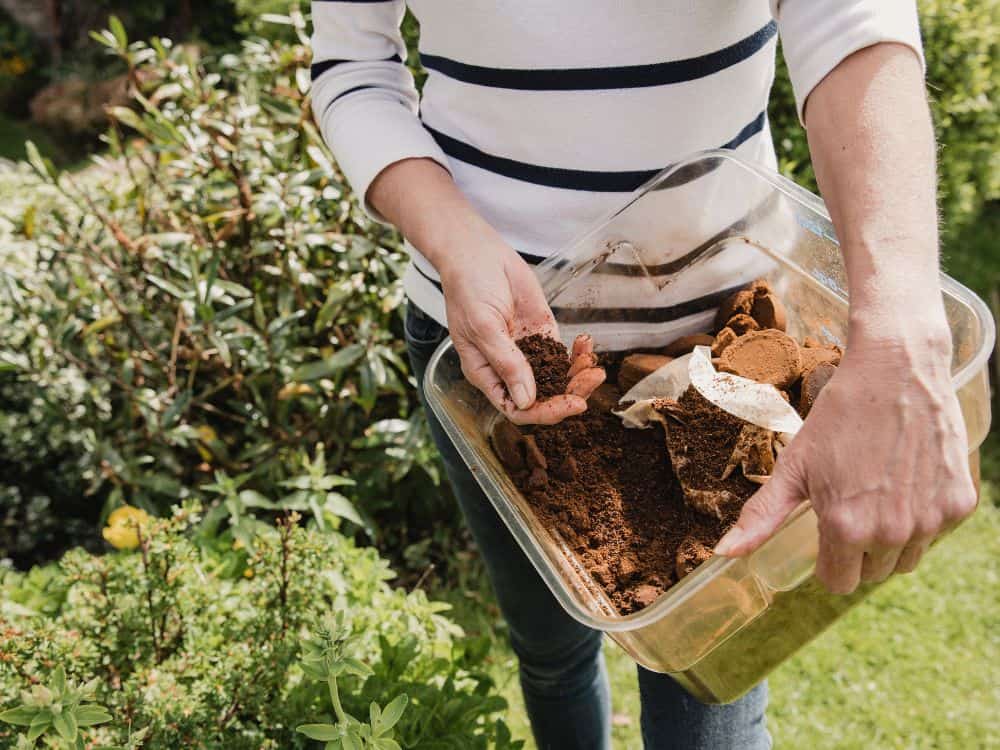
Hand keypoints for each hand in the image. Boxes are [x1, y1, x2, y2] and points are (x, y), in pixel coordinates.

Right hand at [365, 157, 602, 422]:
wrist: (477, 253)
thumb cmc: (468, 289)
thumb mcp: (483, 327)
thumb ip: (506, 362)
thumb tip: (525, 400)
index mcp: (487, 375)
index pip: (517, 409)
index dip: (545, 412)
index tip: (571, 403)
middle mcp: (508, 369)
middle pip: (543, 397)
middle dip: (570, 393)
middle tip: (592, 378)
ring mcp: (526, 352)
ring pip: (558, 378)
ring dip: (578, 374)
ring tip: (593, 362)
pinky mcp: (542, 333)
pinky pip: (564, 353)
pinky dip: (578, 353)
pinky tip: (587, 344)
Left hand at [714, 327, 976, 593]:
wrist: (897, 371)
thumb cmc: (839, 416)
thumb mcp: (794, 466)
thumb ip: (762, 516)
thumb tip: (724, 554)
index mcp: (846, 528)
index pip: (837, 582)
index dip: (828, 560)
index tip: (826, 531)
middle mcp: (891, 532)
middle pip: (871, 573)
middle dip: (858, 549)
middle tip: (852, 503)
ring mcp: (930, 520)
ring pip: (906, 559)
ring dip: (892, 540)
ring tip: (878, 492)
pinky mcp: (959, 504)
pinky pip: (937, 533)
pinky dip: (923, 517)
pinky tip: (907, 481)